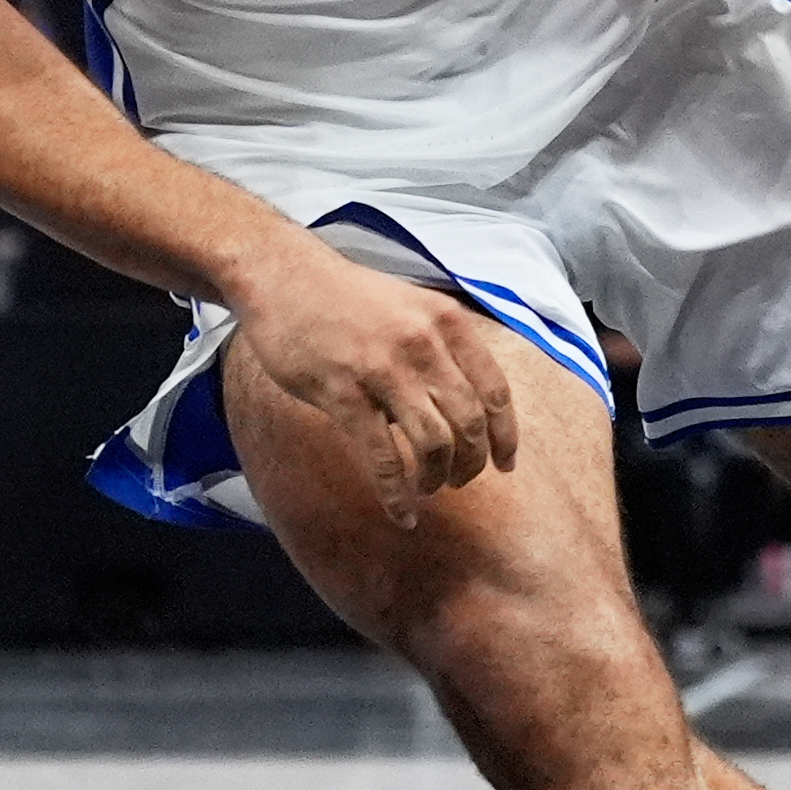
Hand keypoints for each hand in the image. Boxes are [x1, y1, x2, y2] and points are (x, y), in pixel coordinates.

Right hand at [231, 243, 522, 528]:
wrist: (284, 276)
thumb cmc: (347, 296)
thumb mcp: (411, 306)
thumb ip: (441, 347)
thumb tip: (462, 400)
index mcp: (446, 322)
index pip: (495, 390)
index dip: (505, 435)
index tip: (506, 463)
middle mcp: (423, 345)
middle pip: (470, 422)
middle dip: (472, 463)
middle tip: (461, 480)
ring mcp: (383, 370)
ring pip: (434, 442)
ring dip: (438, 477)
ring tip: (430, 488)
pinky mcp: (343, 393)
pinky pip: (383, 458)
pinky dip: (397, 494)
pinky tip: (402, 514)